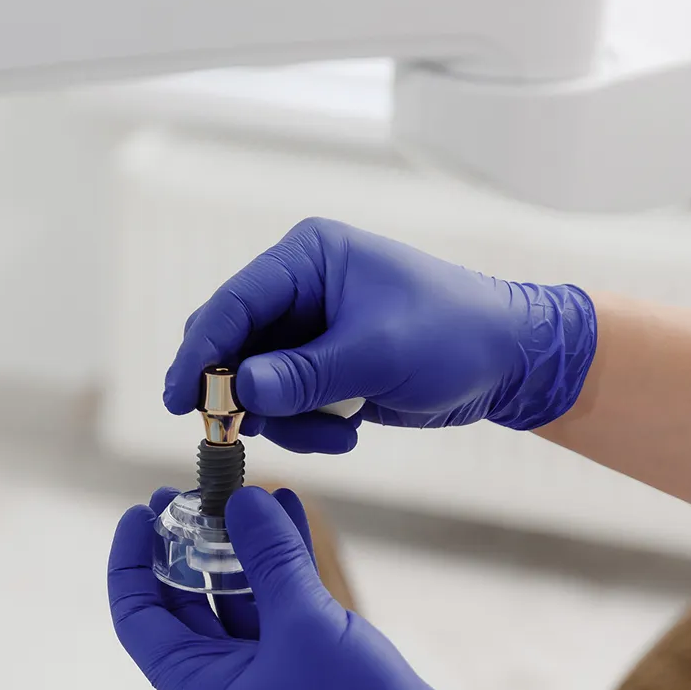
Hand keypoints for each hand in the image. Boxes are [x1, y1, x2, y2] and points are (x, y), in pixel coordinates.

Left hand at [108, 485, 524, 689]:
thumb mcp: (302, 623)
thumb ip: (269, 558)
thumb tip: (241, 500)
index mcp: (195, 686)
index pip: (138, 617)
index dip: (131, 562)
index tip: (139, 511)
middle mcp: (221, 679)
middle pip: (184, 601)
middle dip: (186, 543)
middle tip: (190, 490)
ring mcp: (264, 671)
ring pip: (237, 595)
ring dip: (240, 544)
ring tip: (241, 488)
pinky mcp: (306, 662)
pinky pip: (281, 601)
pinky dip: (283, 560)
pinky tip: (290, 509)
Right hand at [162, 218, 597, 452]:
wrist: (511, 361)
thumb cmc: (456, 336)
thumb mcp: (379, 355)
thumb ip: (305, 374)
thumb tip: (241, 391)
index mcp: (308, 258)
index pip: (233, 303)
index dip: (199, 352)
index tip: (179, 399)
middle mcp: (298, 288)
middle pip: (230, 345)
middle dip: (241, 393)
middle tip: (242, 431)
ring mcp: (305, 329)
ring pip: (252, 384)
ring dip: (285, 419)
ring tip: (337, 430)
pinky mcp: (317, 365)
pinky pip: (281, 404)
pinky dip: (306, 426)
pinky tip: (349, 428)